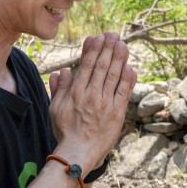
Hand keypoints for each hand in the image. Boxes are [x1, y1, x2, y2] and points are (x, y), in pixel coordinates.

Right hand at [49, 32, 136, 170]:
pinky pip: (124, 93)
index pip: (86, 66)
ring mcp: (105, 104)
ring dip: (119, 59)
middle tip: (113, 35)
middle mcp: (91, 95)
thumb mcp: (55, 108)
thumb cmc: (65, 131)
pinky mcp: (117, 113)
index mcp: (76, 92)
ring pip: (114, 76)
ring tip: (123, 45)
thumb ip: (59, 89)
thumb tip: (63, 71)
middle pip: (101, 67)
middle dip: (108, 49)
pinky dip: (128, 80)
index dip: (93, 50)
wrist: (78, 152)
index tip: (97, 38)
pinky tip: (131, 68)